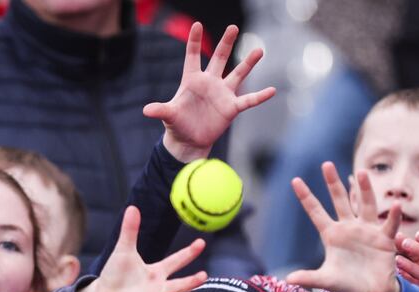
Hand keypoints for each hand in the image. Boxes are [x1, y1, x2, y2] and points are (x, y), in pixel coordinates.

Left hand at [76, 206, 207, 291]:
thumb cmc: (115, 273)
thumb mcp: (123, 250)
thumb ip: (130, 231)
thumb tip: (133, 207)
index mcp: (156, 272)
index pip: (176, 261)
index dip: (188, 252)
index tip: (201, 243)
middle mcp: (158, 289)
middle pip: (179, 285)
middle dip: (191, 281)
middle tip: (204, 276)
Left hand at [144, 23, 275, 162]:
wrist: (189, 140)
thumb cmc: (177, 125)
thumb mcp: (168, 116)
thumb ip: (160, 110)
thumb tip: (146, 110)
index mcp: (192, 80)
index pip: (192, 56)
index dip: (194, 40)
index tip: (196, 24)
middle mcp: (209, 82)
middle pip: (219, 58)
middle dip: (226, 43)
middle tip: (233, 27)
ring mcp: (222, 94)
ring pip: (237, 74)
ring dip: (248, 63)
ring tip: (259, 49)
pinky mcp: (231, 108)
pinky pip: (248, 100)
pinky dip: (260, 96)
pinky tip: (272, 90)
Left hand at [287, 162, 401, 291]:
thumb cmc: (348, 286)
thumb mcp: (327, 281)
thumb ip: (310, 278)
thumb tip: (288, 279)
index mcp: (332, 235)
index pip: (316, 212)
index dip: (306, 197)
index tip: (295, 180)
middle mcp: (349, 228)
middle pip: (340, 201)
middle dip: (333, 183)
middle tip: (326, 164)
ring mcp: (367, 231)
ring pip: (366, 205)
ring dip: (365, 190)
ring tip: (363, 173)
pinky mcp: (384, 239)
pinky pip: (389, 224)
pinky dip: (393, 215)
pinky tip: (396, 205)